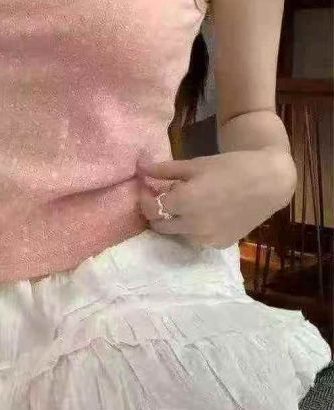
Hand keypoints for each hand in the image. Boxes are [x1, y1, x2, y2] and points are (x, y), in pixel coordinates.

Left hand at [136, 148, 295, 248]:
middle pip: (160, 225)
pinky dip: (193, 228)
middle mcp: (192, 225)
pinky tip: (203, 213)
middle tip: (164, 197)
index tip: (147, 189)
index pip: (150, 209)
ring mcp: (206, 238)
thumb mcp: (195, 165)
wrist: (268, 182)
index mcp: (184, 202)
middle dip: (157, 212)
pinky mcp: (219, 244)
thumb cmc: (230, 167)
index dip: (144, 199)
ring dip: (175, 221)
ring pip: (177, 234)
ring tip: (187, 203)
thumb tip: (141, 169)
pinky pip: (196, 239)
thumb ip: (165, 170)